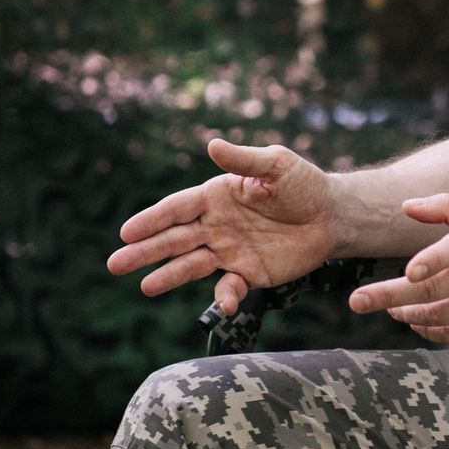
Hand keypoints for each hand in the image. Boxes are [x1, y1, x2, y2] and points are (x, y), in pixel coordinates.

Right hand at [106, 138, 337, 315]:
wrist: (332, 215)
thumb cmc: (304, 184)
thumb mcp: (276, 165)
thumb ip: (244, 160)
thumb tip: (212, 144)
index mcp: (216, 196)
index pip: (177, 208)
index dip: (152, 220)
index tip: (126, 232)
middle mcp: (216, 225)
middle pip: (174, 239)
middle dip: (145, 251)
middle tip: (115, 263)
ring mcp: (229, 251)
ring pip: (190, 264)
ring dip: (167, 275)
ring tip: (143, 285)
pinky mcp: (248, 273)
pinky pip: (228, 287)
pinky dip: (224, 297)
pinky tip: (223, 304)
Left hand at [348, 194, 448, 348]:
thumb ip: (448, 207)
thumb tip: (405, 207)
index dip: (433, 260)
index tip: (410, 271)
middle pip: (433, 289)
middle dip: (390, 296)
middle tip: (358, 301)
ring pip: (438, 316)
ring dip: (407, 314)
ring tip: (390, 308)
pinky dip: (430, 331)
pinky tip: (418, 323)